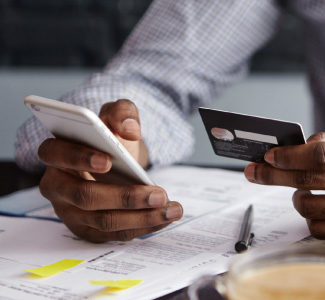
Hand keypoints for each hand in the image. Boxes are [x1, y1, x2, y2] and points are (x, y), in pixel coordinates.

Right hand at [37, 99, 182, 242]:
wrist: (117, 161)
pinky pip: (116, 234)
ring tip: (172, 208)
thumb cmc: (110, 139)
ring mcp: (71, 212)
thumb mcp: (117, 117)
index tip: (108, 160)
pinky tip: (165, 217)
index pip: (56, 155)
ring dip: (142, 217)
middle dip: (125, 197)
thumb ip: (122, 112)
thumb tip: (130, 129)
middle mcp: (57, 186)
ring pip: (104, 221)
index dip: (79, 158)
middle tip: (159, 194)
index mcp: (56, 153)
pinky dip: (144, 227)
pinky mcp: (88, 230)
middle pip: (85, 197)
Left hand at [244, 126, 324, 244]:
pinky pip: (319, 229)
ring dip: (297, 197)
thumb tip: (296, 148)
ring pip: (308, 207)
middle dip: (274, 175)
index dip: (289, 156)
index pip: (320, 155)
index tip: (269, 156)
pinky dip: (312, 217)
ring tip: (305, 190)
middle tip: (255, 171)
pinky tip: (322, 206)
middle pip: (308, 181)